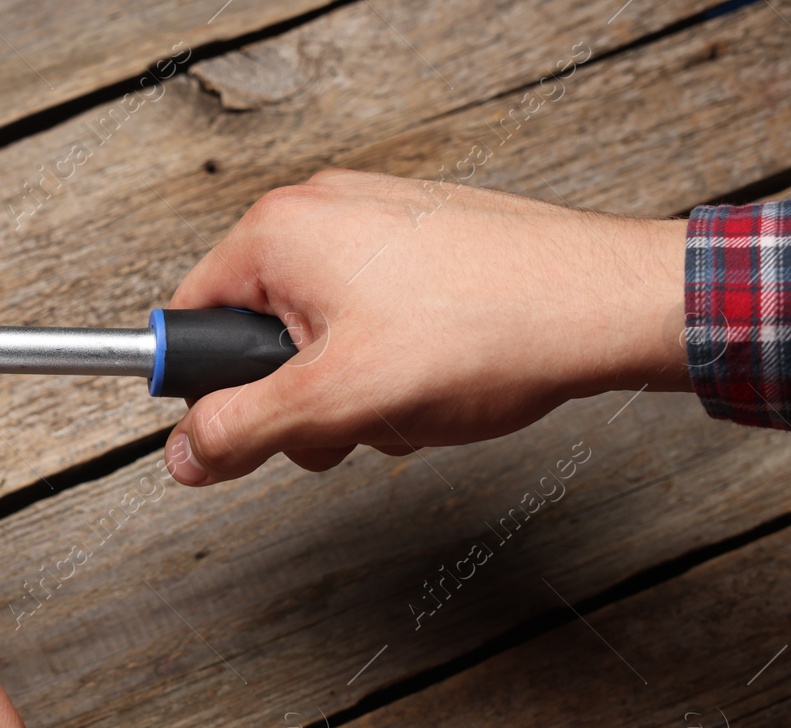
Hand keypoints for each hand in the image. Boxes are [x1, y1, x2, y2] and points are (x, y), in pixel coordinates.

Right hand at [163, 170, 689, 484]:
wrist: (605, 304)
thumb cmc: (489, 329)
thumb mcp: (337, 403)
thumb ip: (243, 429)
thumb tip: (185, 452)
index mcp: (280, 233)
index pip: (190, 320)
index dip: (215, 389)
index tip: (246, 428)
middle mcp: (321, 212)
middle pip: (260, 336)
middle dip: (302, 400)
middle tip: (353, 419)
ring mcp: (375, 223)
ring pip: (322, 338)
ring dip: (356, 392)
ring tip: (411, 398)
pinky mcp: (421, 243)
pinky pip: (374, 320)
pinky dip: (396, 363)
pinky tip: (439, 378)